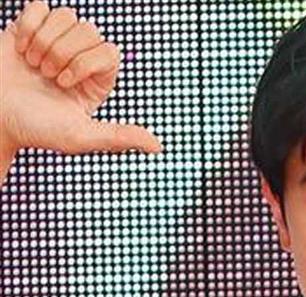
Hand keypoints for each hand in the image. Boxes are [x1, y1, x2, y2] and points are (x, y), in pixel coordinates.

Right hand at [0, 1, 160, 155]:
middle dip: (62, 53)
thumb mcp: (80, 137)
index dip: (84, 62)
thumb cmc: (35, 128)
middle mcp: (81, 58)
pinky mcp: (30, 28)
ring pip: (66, 15)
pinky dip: (26, 27)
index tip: (64, 83)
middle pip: (89, 29)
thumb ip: (119, 137)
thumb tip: (158, 146)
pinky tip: (20, 49)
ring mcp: (56, 41)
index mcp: (98, 80)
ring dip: (43, 41)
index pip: (110, 50)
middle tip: (46, 76)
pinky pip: (39, 7)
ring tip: (33, 64)